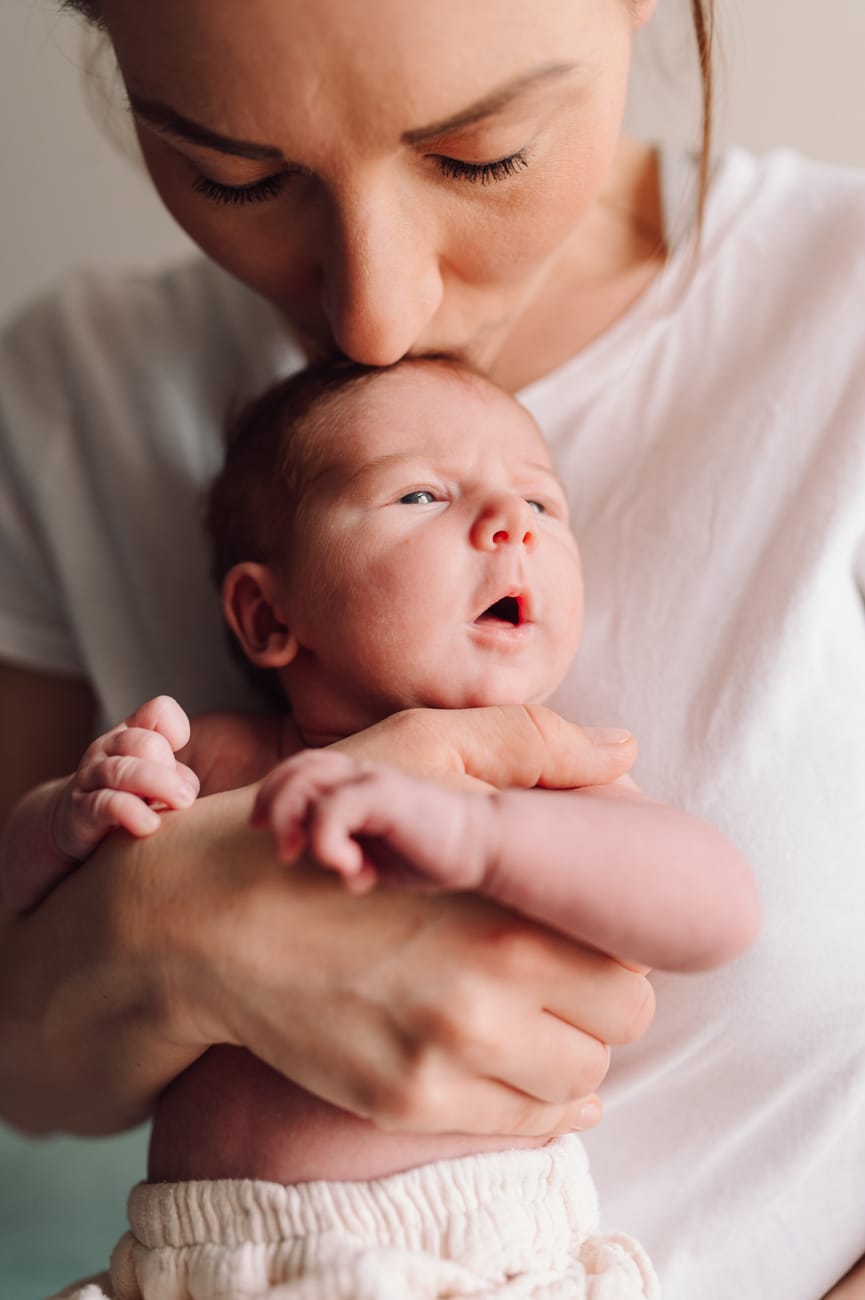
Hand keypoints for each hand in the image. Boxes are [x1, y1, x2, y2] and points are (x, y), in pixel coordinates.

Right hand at [0, 702, 646, 1134]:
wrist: (203, 923)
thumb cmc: (317, 832)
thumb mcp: (416, 752)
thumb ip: (529, 746)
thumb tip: (624, 749)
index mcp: (502, 918)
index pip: (630, 961)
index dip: (614, 936)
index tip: (582, 919)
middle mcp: (481, 1006)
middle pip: (619, 1027)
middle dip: (603, 993)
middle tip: (564, 963)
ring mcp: (440, 1065)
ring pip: (580, 1083)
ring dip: (571, 1045)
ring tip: (535, 1006)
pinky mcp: (402, 1103)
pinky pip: (523, 1125)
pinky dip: (541, 1100)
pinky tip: (517, 1058)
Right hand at [50, 695, 198, 861]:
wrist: (69, 822)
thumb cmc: (125, 796)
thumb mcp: (154, 780)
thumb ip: (176, 778)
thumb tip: (186, 788)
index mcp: (131, 734)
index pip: (158, 712)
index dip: (176, 726)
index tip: (182, 747)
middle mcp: (108, 748)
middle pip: (144, 743)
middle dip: (168, 767)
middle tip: (185, 797)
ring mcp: (91, 777)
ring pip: (123, 771)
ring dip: (158, 785)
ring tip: (181, 803)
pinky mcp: (80, 810)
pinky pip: (106, 804)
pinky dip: (131, 813)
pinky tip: (150, 824)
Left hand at [253, 749, 488, 893]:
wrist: (481, 845)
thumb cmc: (429, 851)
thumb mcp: (377, 854)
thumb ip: (348, 853)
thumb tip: (336, 871)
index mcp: (356, 781)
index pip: (299, 767)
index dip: (272, 792)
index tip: (261, 829)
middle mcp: (361, 773)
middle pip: (296, 769)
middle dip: (272, 805)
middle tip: (280, 846)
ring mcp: (374, 782)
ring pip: (307, 782)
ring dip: (289, 819)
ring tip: (297, 853)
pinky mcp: (387, 798)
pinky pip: (335, 810)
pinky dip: (326, 840)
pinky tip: (347, 869)